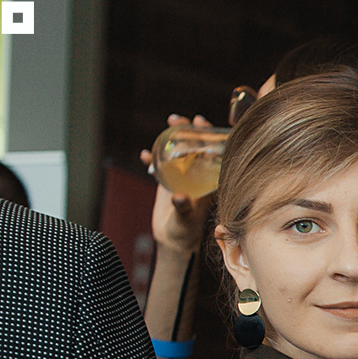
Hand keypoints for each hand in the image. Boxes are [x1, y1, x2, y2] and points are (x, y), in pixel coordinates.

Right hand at [140, 114, 214, 253]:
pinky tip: (144, 156)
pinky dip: (152, 158)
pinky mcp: (168, 180)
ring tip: (168, 125)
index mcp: (209, 181)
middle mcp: (198, 175)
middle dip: (189, 130)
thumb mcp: (187, 218)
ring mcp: (183, 176)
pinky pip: (159, 164)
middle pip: (195, 147)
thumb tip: (179, 198)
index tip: (201, 123)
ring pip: (178, 151)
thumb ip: (184, 208)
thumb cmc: (186, 231)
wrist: (173, 239)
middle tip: (179, 119)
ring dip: (172, 137)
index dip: (209, 136)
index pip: (213, 153)